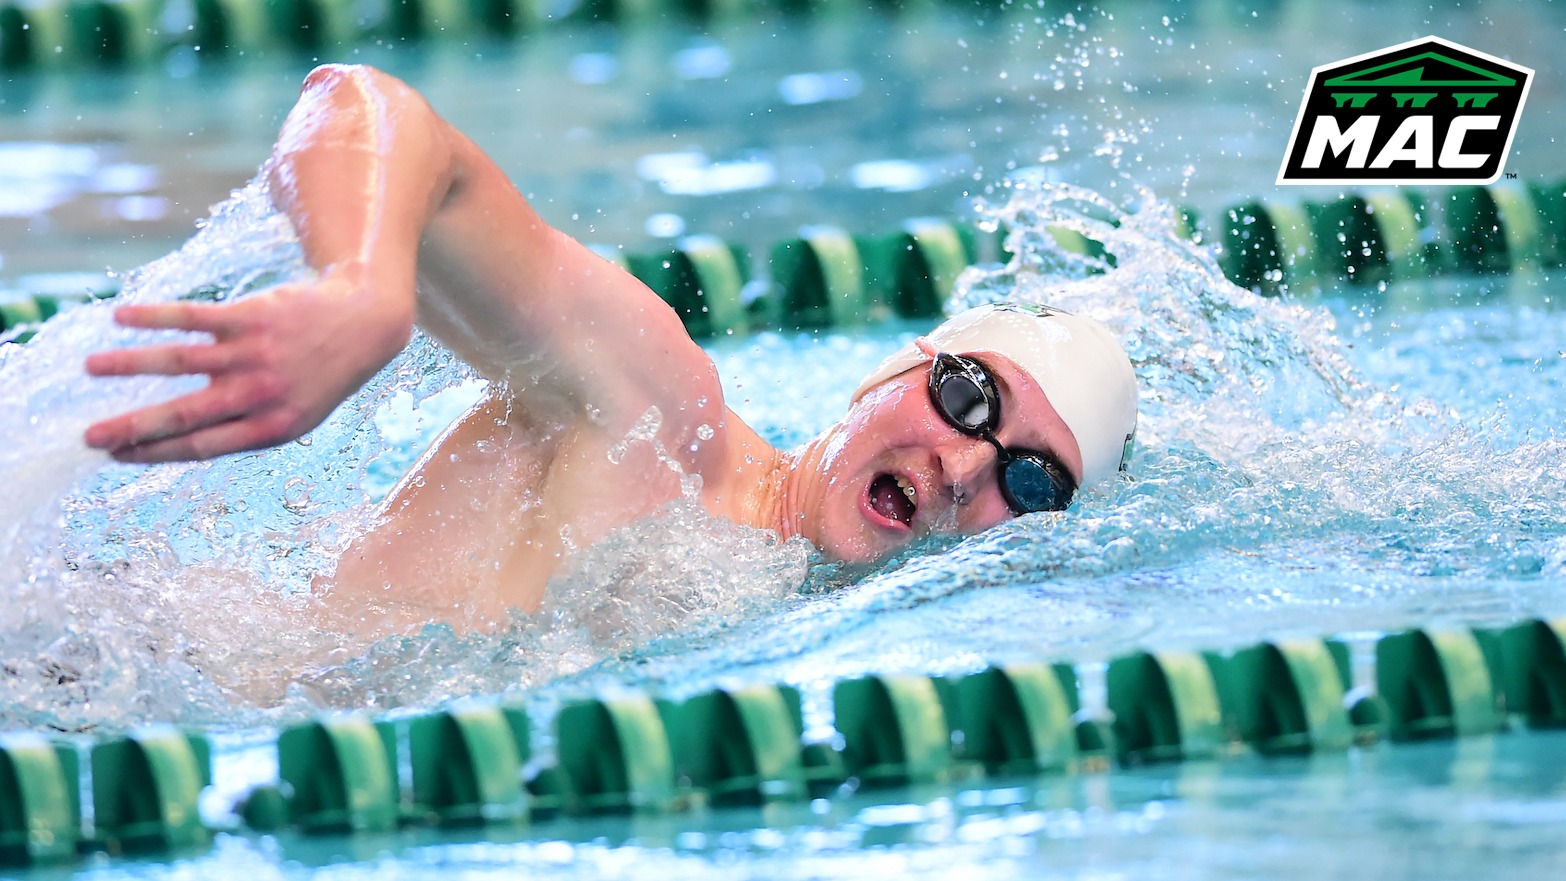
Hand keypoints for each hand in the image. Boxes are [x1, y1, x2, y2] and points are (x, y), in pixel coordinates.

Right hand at [83, 269, 412, 462]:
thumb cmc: (316, 377)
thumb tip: (178, 444)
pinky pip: (194, 317)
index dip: (154, 453)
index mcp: (270, 428)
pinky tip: (120, 317)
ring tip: (89, 367)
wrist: (362, 325)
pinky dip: (155, 317)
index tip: (113, 456)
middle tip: (88, 436)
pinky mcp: (251, 316)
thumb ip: (242, 429)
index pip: (200, 447)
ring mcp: (254, 354)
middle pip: (185, 415)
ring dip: (130, 365)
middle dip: (133, 427)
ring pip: (181, 360)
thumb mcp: (293, 416)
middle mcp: (259, 395)